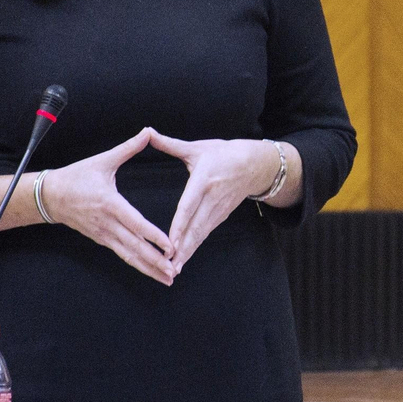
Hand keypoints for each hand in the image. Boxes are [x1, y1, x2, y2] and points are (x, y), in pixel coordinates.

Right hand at [40, 128, 175, 284]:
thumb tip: (148, 131)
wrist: (49, 195)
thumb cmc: (77, 176)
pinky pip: (122, 254)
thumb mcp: (103, 160)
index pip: (135, 223)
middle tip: (174, 271)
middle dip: (155, 261)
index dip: (153, 236)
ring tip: (168, 278)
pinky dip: (138, 264)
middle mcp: (107, 223)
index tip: (169, 246)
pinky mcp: (101, 239)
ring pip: (129, 255)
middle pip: (134, 246)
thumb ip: (128, 148)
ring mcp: (103, 234)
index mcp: (110, 203)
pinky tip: (152, 272)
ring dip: (149, 268)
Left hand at [148, 131, 274, 274]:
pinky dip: (194, 248)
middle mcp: (212, 198)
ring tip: (173, 269)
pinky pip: (205, 234)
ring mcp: (218, 209)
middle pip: (195, 227)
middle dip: (182, 248)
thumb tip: (147, 132)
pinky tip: (183, 260)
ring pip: (200, 234)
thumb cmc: (223, 154)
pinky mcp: (221, 216)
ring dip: (187, 252)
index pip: (189, 206)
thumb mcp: (198, 148)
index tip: (169, 241)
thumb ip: (170, 144)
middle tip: (168, 265)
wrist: (255, 165)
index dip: (179, 225)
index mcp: (204, 180)